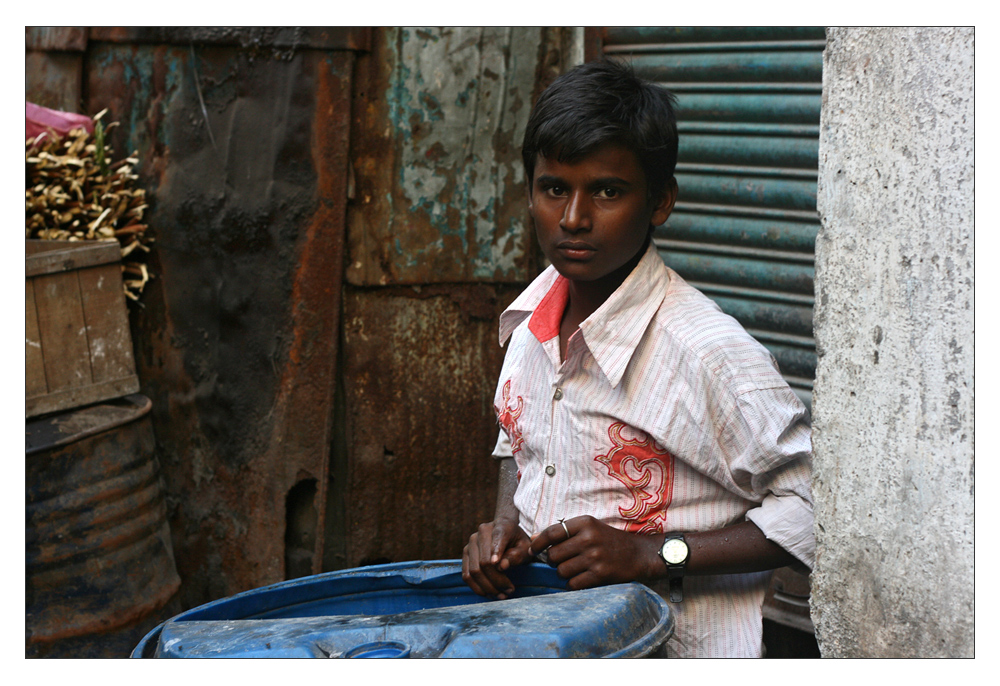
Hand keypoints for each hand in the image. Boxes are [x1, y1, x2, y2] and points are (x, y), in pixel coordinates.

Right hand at [462, 517, 532, 598]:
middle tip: (509, 591)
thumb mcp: (525, 547)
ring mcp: (471, 542)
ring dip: (487, 587)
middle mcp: (482, 532)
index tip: (498, 566)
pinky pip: (466, 574)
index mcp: (501, 525)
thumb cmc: (517, 541)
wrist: (505, 532)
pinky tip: (489, 593)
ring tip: (501, 595)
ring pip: (474, 571)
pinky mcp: (466, 553)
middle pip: (484, 562)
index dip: (496, 552)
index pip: (497, 538)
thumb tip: (501, 566)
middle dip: (497, 581)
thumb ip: (516, 555)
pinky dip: (477, 587)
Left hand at [528, 515, 661, 589]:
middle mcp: (589, 538)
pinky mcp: (600, 574)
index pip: (551, 532)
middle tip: (561, 561)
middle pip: (553, 555)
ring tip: (575, 569)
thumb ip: (564, 532)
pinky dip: (573, 584)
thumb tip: (534, 539)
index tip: (532, 550)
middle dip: (553, 561)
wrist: (639, 554)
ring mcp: (594, 557)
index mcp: (585, 523)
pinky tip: (581, 578)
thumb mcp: (590, 528)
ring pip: (561, 571)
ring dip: (564, 573)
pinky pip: (573, 584)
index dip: (537, 543)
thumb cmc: (609, 540)